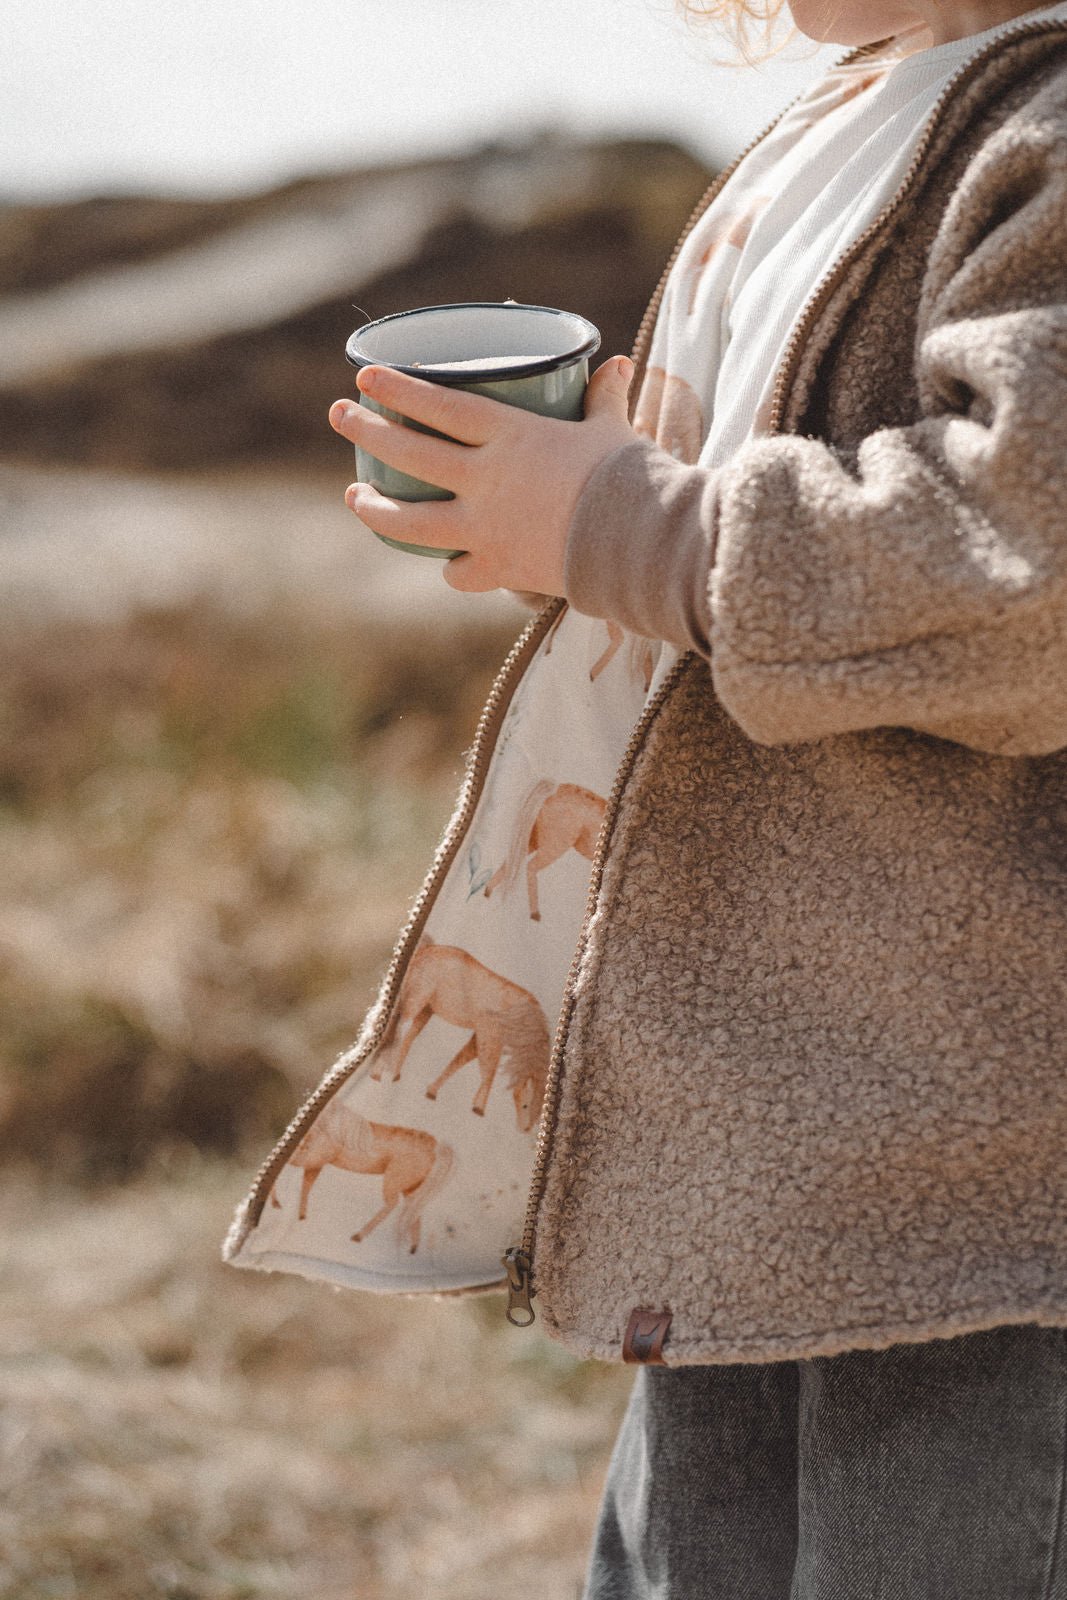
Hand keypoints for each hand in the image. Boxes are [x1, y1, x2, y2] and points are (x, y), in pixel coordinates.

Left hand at [327, 355, 636, 593]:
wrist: (641, 544)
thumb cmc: (631, 477)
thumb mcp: (613, 429)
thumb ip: (604, 398)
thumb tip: (616, 364)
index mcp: (510, 436)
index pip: (439, 405)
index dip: (399, 389)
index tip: (366, 375)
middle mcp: (486, 480)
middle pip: (410, 454)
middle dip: (368, 431)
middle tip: (339, 415)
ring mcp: (486, 528)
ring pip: (411, 521)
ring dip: (375, 509)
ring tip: (354, 495)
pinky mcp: (499, 569)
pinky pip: (459, 573)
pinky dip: (452, 568)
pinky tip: (447, 564)